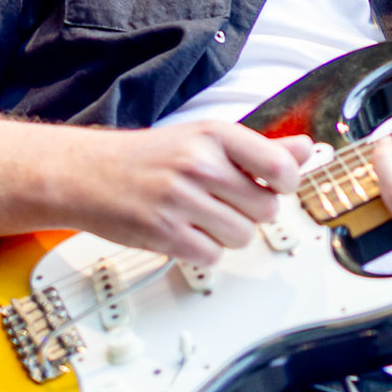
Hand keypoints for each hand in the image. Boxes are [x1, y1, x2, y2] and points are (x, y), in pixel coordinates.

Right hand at [70, 122, 313, 264]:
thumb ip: (260, 148)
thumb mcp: (206, 139)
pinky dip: (204, 251)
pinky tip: (186, 231)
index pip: (281, 167)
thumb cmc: (150, 157)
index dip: (287, 183)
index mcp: (215, 135)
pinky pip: (213, 256)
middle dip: (252, 211)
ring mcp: (181, 200)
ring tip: (202, 216)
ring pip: (243, 236)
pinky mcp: (165, 234)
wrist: (86, 173)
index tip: (277, 185)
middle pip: (267, 209)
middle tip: (226, 201)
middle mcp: (200, 165)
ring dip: (229, 234)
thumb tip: (305, 150)